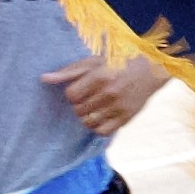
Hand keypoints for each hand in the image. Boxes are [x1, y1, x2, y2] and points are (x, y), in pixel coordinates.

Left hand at [44, 55, 167, 136]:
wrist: (150, 70)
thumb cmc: (117, 63)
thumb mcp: (93, 62)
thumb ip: (68, 72)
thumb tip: (44, 79)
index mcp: (100, 76)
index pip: (71, 95)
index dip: (73, 93)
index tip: (80, 89)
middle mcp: (109, 93)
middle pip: (78, 110)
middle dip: (79, 104)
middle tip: (89, 97)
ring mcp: (118, 107)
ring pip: (88, 122)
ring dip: (86, 116)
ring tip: (93, 107)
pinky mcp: (126, 118)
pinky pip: (102, 131)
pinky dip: (96, 127)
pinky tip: (100, 117)